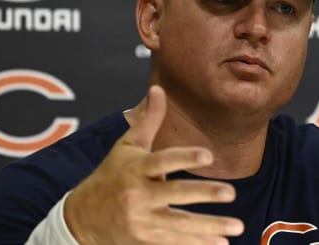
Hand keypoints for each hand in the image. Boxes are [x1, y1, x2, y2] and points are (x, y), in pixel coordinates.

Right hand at [64, 85, 243, 243]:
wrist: (81, 217)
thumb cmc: (111, 175)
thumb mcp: (127, 146)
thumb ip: (148, 120)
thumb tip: (159, 88)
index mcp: (136, 168)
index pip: (162, 161)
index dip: (185, 158)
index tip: (209, 155)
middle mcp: (137, 194)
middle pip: (174, 195)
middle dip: (204, 194)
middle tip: (231, 192)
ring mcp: (141, 220)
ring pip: (179, 225)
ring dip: (209, 228)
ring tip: (237, 227)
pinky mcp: (144, 240)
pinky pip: (175, 243)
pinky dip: (198, 244)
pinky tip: (221, 244)